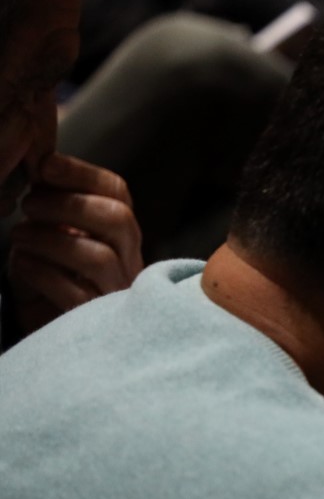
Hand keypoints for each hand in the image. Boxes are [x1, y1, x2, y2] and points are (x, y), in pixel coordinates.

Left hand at [7, 153, 142, 336]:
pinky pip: (72, 291)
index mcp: (120, 236)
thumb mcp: (56, 236)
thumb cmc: (51, 280)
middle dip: (66, 204)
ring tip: (19, 239)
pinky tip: (21, 266)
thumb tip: (44, 167)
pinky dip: (39, 272)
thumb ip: (58, 208)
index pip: (118, 193)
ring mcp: (116, 294)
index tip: (45, 167)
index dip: (81, 173)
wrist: (52, 332)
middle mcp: (129, 263)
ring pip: (96, 256)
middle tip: (29, 207)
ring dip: (49, 240)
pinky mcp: (95, 321)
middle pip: (118, 220)